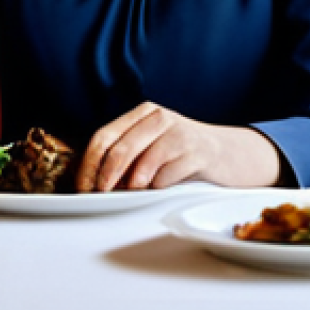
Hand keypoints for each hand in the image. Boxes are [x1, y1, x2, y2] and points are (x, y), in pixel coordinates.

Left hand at [75, 102, 280, 192]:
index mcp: (142, 113)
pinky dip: (158, 188)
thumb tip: (96, 180)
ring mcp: (179, 133)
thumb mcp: (152, 143)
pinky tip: (161, 188)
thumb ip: (128, 154)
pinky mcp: (197, 153)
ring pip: (143, 165)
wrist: (227, 153)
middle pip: (120, 149)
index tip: (83, 185)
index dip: (90, 162)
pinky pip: (166, 177)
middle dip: (106, 177)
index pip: (104, 136)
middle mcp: (159, 118)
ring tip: (135, 192)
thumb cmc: (181, 152)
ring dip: (134, 186)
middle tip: (101, 195)